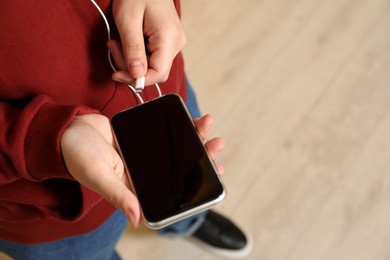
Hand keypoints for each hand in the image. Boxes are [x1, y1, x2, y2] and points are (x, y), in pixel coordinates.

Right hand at [61, 114, 223, 226]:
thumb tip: (137, 219)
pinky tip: (189, 118)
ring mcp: (145, 154)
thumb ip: (119, 195)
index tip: (216, 173)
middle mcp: (145, 172)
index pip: (173, 190)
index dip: (196, 183)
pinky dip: (177, 125)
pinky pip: (164, 132)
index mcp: (137, 187)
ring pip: (175, 147)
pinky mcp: (142, 137)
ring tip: (207, 123)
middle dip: (201, 155)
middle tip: (217, 144)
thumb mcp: (99, 176)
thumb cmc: (78, 156)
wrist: (68, 130)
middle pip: (180, 166)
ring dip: (193, 137)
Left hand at [110, 0, 185, 85]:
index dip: (138, 79)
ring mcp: (173, 42)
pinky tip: (126, 41)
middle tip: (112, 48)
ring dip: (130, 60)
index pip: (159, 73)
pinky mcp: (167, 41)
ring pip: (152, 66)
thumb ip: (133, 50)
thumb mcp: (128, 20)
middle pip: (155, 71)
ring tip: (116, 42)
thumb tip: (137, 76)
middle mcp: (176, 43)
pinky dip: (136, 55)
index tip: (117, 74)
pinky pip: (152, 57)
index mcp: (169, 37)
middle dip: (131, 68)